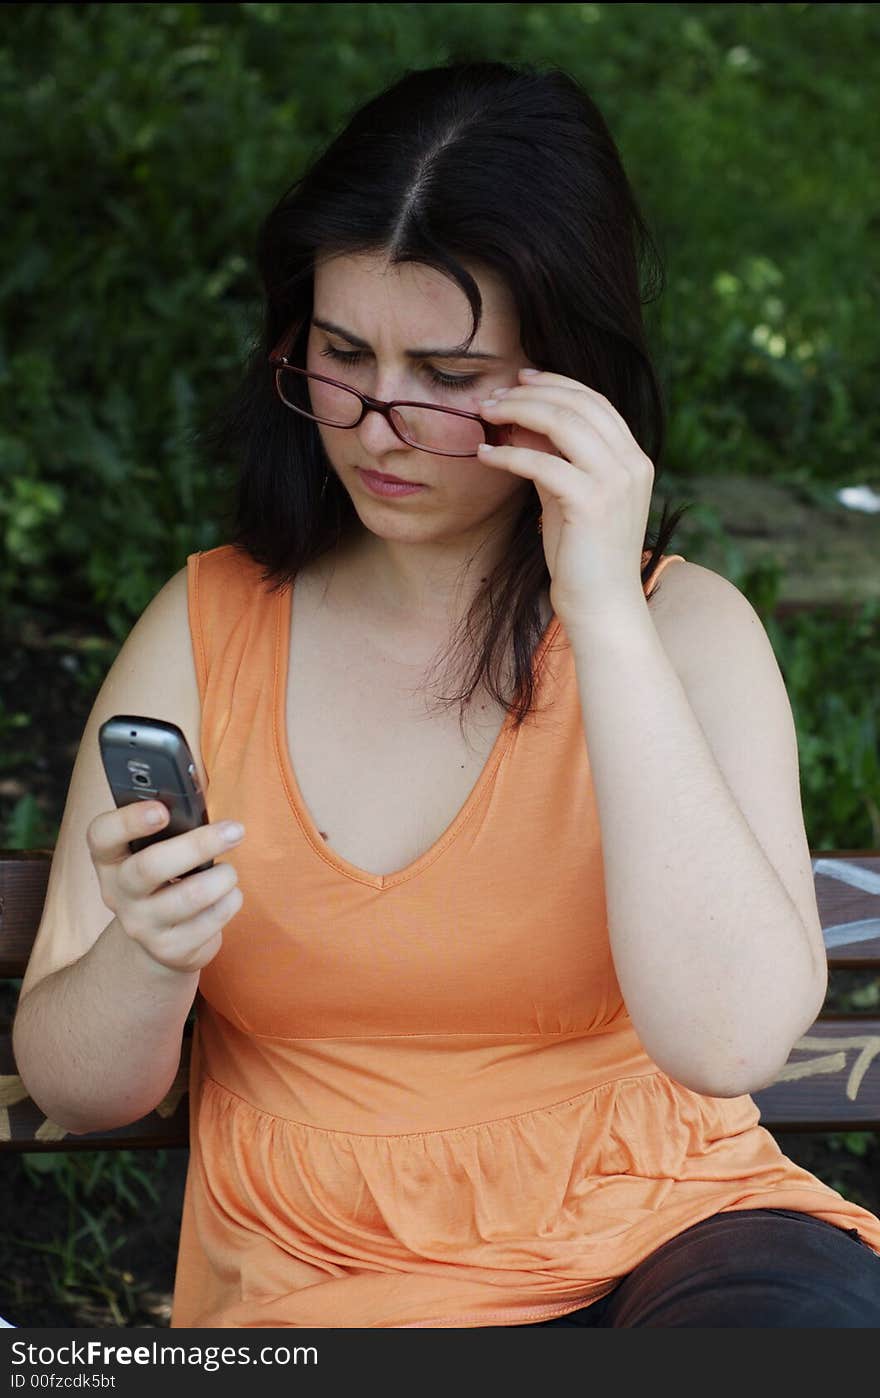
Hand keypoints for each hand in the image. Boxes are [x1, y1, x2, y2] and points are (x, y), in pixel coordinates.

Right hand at [87, 801, 244, 972]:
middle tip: (235, 830)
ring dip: (221, 878)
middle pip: (150, 867)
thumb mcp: (156, 849)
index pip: (102, 835)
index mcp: (110, 858)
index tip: (161, 809)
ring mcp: (141, 925)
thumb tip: (198, 796)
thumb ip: (170, 824)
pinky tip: (229, 894)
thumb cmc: (166, 875)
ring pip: (187, 898)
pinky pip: (209, 922)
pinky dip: (229, 902)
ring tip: (230, 871)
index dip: (128, 820)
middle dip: (197, 845)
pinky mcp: (170, 949)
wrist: (160, 940)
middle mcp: (118, 893)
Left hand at [478, 369, 654, 627]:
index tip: (521, 379)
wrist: (602, 607)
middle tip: (494, 395)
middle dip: (531, 392)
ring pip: (563, 423)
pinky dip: (508, 455)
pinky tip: (485, 455)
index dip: (556, 384)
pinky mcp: (592, 503)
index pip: (595, 402)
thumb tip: (520, 426)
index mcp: (633, 460)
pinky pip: (542, 463)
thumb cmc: (582, 558)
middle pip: (578, 404)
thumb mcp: (567, 498)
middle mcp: (631, 464)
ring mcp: (615, 482)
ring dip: (518, 412)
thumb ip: (553, 460)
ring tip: (487, 414)